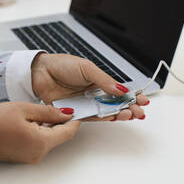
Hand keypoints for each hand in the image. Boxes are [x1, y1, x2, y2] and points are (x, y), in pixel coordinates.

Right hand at [0, 102, 79, 162]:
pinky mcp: (24, 156)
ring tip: (40, 109)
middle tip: (57, 104)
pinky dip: (40, 130)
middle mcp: (38, 153)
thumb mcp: (24, 109)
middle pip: (59, 136)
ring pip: (48, 138)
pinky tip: (31, 119)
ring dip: (49, 125)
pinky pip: (38, 142)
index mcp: (41, 142)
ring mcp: (30, 156)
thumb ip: (48, 112)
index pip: (68, 132)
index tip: (77, 109)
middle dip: (60, 120)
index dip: (74, 120)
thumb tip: (66, 113)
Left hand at [31, 53, 149, 120]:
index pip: (119, 91)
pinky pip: (90, 117)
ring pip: (105, 112)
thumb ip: (104, 80)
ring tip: (128, 115)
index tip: (143, 100)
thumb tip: (122, 89)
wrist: (41, 71)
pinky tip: (113, 117)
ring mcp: (84, 103)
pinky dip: (102, 118)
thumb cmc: (62, 65)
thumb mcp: (87, 68)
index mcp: (98, 82)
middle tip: (138, 112)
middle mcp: (92, 94)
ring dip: (118, 114)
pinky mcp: (74, 111)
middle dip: (128, 108)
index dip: (131, 97)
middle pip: (114, 104)